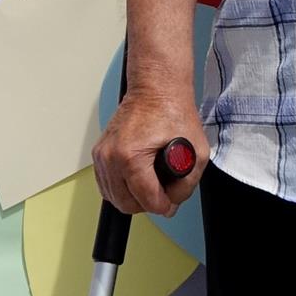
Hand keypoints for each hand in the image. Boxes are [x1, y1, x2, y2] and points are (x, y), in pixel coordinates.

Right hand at [92, 86, 210, 218]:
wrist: (155, 89)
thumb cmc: (172, 111)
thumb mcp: (196, 152)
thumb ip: (187, 185)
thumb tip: (172, 203)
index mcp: (131, 156)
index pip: (146, 200)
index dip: (165, 206)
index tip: (172, 202)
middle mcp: (111, 157)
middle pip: (126, 204)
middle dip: (148, 204)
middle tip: (163, 193)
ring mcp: (102, 155)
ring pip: (114, 198)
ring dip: (134, 197)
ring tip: (152, 184)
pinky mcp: (99, 154)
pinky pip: (106, 185)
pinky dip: (122, 188)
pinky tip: (137, 180)